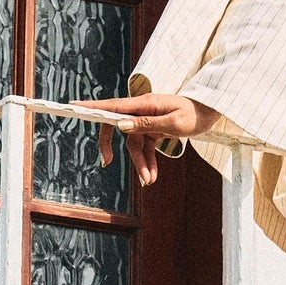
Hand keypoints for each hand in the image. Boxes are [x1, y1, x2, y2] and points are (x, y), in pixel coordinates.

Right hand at [83, 92, 216, 187]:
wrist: (213, 112)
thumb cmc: (195, 114)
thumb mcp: (173, 123)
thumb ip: (146, 125)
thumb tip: (121, 125)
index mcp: (144, 103)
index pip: (113, 105)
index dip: (92, 107)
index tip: (72, 106)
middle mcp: (143, 109)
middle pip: (117, 126)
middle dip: (112, 146)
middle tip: (107, 162)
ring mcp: (148, 119)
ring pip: (134, 142)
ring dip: (139, 162)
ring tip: (149, 181)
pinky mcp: (155, 128)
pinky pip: (145, 146)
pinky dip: (148, 161)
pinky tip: (152, 176)